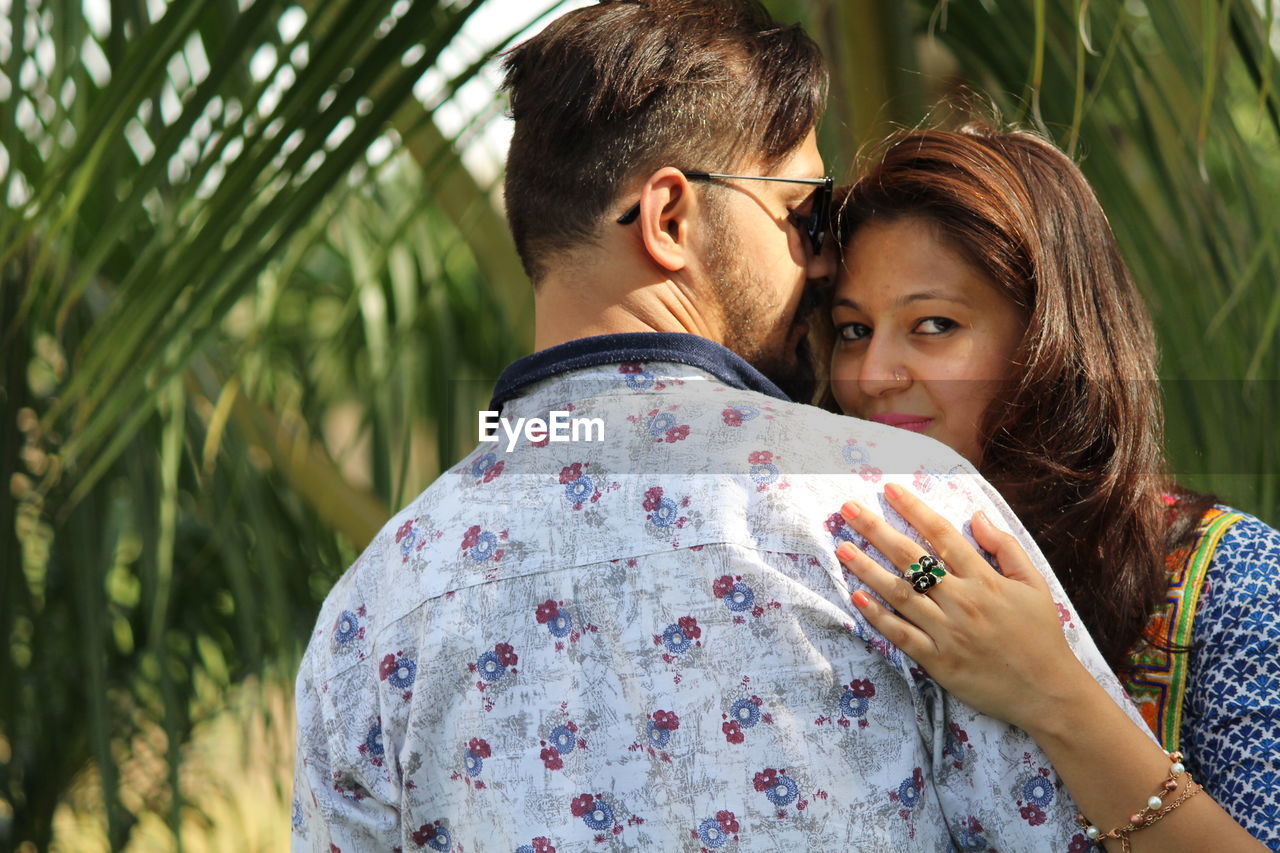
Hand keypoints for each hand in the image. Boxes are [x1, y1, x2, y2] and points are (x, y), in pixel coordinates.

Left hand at [835, 482, 1089, 731]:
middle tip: (849, 509)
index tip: (890, 489)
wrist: (1048, 692)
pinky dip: (877, 616)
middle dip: (876, 530)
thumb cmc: (1040, 636)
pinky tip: (856, 596)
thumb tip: (976, 515)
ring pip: (899, 593)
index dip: (914, 509)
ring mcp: (947, 632)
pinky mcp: (938, 661)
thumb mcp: (1034, 584)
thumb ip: (1005, 548)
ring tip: (842, 548)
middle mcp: (962, 601)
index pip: (942, 535)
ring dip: (867, 569)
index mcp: (985, 579)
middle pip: (911, 558)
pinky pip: (900, 634)